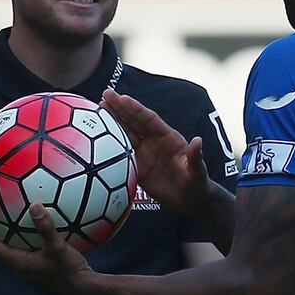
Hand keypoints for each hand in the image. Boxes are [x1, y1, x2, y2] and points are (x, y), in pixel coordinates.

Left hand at [0, 205, 92, 294]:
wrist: (84, 289)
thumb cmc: (69, 269)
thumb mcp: (58, 246)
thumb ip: (46, 227)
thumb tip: (35, 205)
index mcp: (19, 263)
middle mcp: (21, 267)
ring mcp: (31, 269)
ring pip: (11, 251)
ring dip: (6, 237)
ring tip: (5, 220)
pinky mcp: (41, 268)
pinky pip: (25, 250)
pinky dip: (24, 239)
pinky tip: (35, 229)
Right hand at [101, 89, 211, 212]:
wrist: (190, 199)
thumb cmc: (197, 182)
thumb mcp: (197, 170)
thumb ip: (195, 157)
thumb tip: (198, 141)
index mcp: (168, 137)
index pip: (149, 119)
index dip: (136, 109)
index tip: (122, 98)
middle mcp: (153, 142)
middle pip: (134, 122)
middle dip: (120, 108)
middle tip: (105, 95)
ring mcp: (144, 154)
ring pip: (125, 134)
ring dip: (112, 123)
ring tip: (97, 110)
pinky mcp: (137, 167)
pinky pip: (121, 154)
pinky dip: (109, 147)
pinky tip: (96, 140)